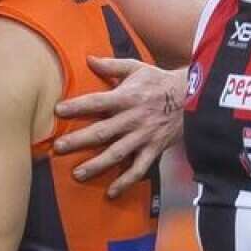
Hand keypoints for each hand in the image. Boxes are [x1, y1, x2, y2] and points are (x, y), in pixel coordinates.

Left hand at [53, 58, 185, 195]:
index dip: (78, 106)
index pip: (97, 102)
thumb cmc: (158, 82)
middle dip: (79, 140)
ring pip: (117, 154)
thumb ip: (111, 66)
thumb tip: (88, 59)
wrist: (192, 98)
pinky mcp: (153, 150)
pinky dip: (126, 181)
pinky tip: (111, 192)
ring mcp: (143, 137)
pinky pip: (139, 169)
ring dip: (97, 165)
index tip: (58, 110)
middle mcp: (132, 119)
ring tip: (77, 174)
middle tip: (58, 147)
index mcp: (126, 97)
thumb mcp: (136, 68)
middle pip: (102, 131)